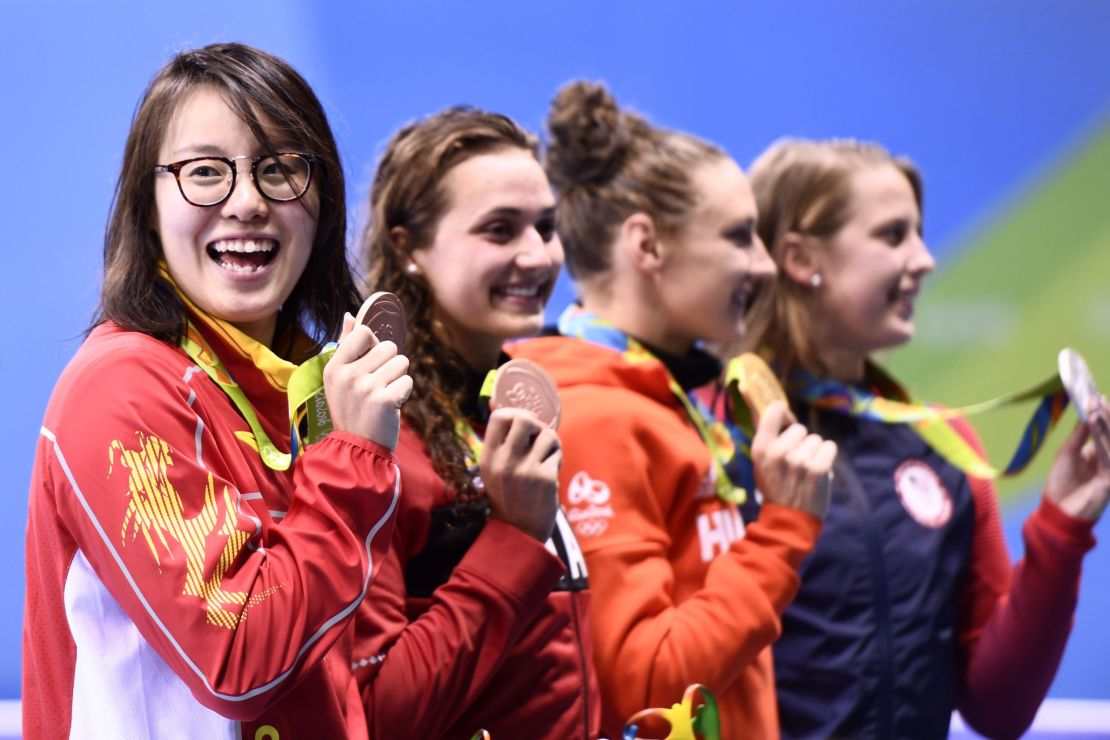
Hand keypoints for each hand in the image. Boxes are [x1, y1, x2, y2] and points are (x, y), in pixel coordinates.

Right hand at [323, 313, 412, 450]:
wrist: (358, 448)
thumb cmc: (352, 409)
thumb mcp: (340, 378)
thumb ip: (346, 345)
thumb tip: (350, 315)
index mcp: (334, 367)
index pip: (363, 332)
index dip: (373, 345)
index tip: (370, 363)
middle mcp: (348, 375)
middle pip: (388, 346)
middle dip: (389, 364)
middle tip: (377, 386)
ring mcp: (366, 387)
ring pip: (401, 362)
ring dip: (398, 378)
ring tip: (383, 395)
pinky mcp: (385, 400)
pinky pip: (407, 381)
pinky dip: (403, 393)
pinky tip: (390, 406)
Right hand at [480, 407, 561, 541]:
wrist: (519, 532)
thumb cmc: (508, 495)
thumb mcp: (494, 468)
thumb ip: (499, 440)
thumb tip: (495, 400)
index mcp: (488, 457)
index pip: (500, 416)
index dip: (515, 413)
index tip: (523, 425)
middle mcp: (504, 461)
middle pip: (524, 417)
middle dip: (537, 424)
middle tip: (538, 437)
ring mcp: (524, 470)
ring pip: (547, 434)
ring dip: (551, 443)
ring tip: (547, 456)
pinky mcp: (544, 478)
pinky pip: (556, 454)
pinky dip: (557, 460)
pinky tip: (550, 473)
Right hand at [750, 400, 836, 519]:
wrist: (789, 519)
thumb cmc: (775, 486)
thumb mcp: (760, 462)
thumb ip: (766, 434)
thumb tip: (767, 399)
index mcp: (760, 448)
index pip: (774, 410)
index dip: (783, 414)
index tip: (785, 424)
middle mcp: (778, 451)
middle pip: (799, 428)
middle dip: (799, 442)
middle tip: (794, 462)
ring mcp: (799, 460)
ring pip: (815, 439)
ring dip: (814, 452)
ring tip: (805, 470)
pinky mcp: (819, 468)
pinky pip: (829, 447)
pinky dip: (826, 457)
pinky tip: (818, 471)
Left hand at [1045, 396, 1109, 521]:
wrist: (1058, 510)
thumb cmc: (1061, 482)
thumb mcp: (1067, 453)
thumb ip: (1079, 435)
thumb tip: (1087, 414)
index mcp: (1098, 452)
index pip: (1104, 430)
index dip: (1102, 414)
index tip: (1096, 397)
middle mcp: (1107, 458)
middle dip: (1106, 415)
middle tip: (1098, 399)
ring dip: (1105, 424)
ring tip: (1098, 408)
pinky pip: (1109, 456)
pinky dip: (1103, 440)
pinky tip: (1096, 427)